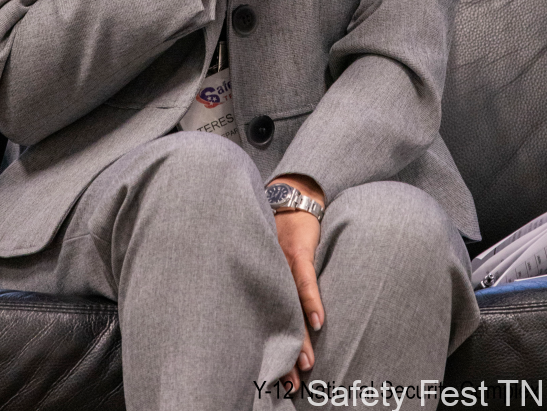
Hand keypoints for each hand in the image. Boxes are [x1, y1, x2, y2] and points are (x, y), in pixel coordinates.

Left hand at [267, 173, 324, 392]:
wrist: (289, 194)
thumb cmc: (277, 228)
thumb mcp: (267, 255)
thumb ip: (267, 281)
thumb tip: (264, 313)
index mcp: (260, 281)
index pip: (263, 322)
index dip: (269, 351)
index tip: (273, 379)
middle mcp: (266, 276)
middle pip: (275, 321)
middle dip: (283, 354)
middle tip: (288, 384)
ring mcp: (281, 264)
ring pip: (289, 307)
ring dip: (297, 336)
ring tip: (305, 363)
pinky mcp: (297, 251)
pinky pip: (304, 280)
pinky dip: (311, 301)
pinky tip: (318, 323)